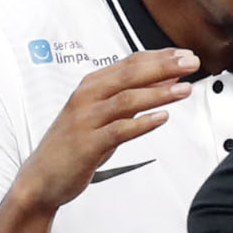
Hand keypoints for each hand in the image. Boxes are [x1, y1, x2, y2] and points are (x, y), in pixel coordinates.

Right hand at [11, 47, 198, 209]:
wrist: (42, 177)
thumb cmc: (73, 144)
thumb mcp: (103, 115)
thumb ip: (132, 98)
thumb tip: (167, 79)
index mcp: (91, 85)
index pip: (129, 63)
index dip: (160, 56)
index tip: (185, 54)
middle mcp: (86, 97)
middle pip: (129, 75)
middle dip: (163, 67)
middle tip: (190, 63)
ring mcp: (85, 120)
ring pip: (126, 100)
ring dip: (158, 93)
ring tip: (183, 90)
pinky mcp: (87, 144)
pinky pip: (119, 130)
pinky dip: (142, 123)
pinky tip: (161, 118)